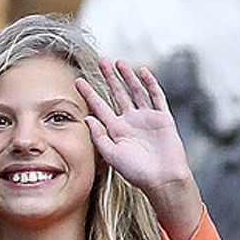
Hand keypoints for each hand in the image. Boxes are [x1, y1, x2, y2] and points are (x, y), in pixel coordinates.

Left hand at [77, 60, 203, 239]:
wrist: (162, 179)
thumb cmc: (136, 172)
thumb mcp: (111, 154)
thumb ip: (98, 136)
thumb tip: (86, 118)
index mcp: (115, 129)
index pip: (99, 106)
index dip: (89, 93)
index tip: (77, 80)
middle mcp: (129, 121)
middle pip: (117, 94)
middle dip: (109, 77)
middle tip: (101, 60)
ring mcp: (146, 118)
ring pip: (135, 91)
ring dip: (127, 77)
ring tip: (118, 62)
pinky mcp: (162, 118)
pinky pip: (156, 97)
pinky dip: (150, 84)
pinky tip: (143, 72)